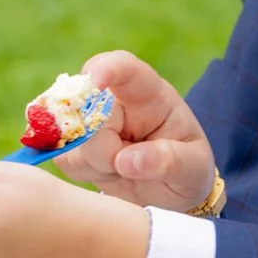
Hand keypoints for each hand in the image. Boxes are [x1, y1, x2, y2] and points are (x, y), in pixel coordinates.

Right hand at [59, 50, 217, 212]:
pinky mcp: (75, 144)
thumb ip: (169, 161)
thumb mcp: (194, 167)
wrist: (172, 189)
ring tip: (126, 170)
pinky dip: (84, 173)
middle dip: (101, 147)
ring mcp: (91, 121)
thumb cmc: (188, 167)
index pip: (124, 67)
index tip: (93, 84)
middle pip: (87, 110)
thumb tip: (125, 161)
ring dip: (95, 164)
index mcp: (149, 94)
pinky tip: (109, 174)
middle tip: (128, 166)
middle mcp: (115, 101)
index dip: (104, 68)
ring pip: (71, 137)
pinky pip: (63, 157)